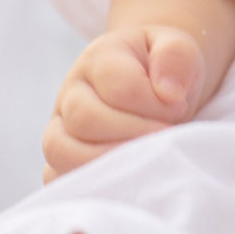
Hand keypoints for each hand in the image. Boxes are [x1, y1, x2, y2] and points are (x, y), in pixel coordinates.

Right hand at [44, 25, 209, 177]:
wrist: (152, 87)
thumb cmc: (164, 70)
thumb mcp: (179, 48)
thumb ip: (177, 57)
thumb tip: (168, 92)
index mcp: (100, 59)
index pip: (118, 86)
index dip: (155, 104)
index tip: (178, 107)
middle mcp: (71, 93)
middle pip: (85, 119)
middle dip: (134, 133)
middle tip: (165, 136)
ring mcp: (60, 127)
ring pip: (61, 151)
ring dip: (110, 162)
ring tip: (145, 158)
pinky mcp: (61, 159)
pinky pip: (55, 179)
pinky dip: (86, 185)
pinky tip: (121, 181)